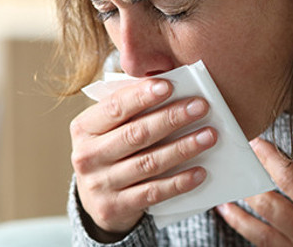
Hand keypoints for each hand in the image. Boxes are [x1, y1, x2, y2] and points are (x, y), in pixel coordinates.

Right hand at [70, 78, 217, 240]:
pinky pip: (153, 192)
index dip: (141, 96)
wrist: (95, 199)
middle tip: (200, 107)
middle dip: (171, 118)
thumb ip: (131, 107)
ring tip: (208, 136)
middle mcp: (87, 156)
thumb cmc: (111, 149)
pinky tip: (199, 171)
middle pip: (136, 134)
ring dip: (183, 148)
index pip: (114, 107)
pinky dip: (179, 182)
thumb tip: (169, 85)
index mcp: (84, 128)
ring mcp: (99, 184)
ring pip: (149, 163)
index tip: (168, 85)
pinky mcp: (114, 207)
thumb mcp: (109, 127)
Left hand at [216, 134, 292, 245]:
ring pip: (260, 232)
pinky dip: (251, 244)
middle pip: (268, 203)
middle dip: (249, 181)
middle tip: (233, 162)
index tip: (256, 141)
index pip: (291, 179)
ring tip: (222, 203)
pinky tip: (242, 238)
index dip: (271, 158)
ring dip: (239, 216)